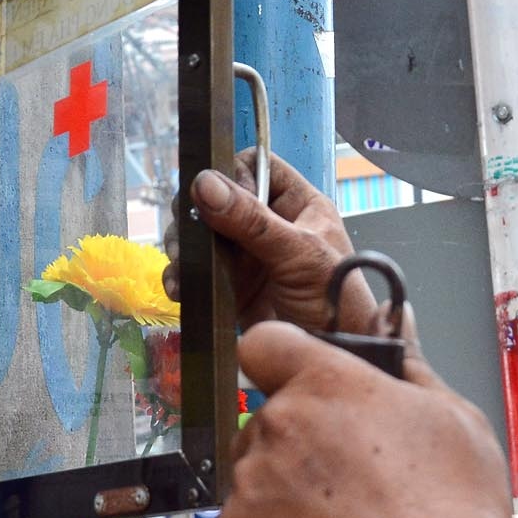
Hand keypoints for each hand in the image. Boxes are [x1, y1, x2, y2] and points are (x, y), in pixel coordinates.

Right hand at [162, 149, 379, 333]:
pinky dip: (183, 275)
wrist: (332, 352)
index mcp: (297, 204)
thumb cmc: (336, 300)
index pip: (256, 165)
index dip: (234, 175)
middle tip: (187, 230)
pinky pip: (199, 270)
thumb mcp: (298, 254)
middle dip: (197, 212)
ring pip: (202, 233)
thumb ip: (252, 221)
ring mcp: (249, 254)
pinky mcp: (232, 285)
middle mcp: (270, 224)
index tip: (222, 200)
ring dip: (184, 245)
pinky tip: (181, 285)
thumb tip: (205, 184)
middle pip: (219, 198)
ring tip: (182, 261)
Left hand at [219, 321, 517, 517]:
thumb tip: (399, 336)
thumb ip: (413, 372)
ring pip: (255, 480)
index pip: (266, 343)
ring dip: (285, 498)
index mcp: (329, 387)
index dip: (279, 361)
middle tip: (348, 484)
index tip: (296, 382)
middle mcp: (279, 427)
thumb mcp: (459, 425)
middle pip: (265, 422)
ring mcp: (251, 486)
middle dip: (297, 446)